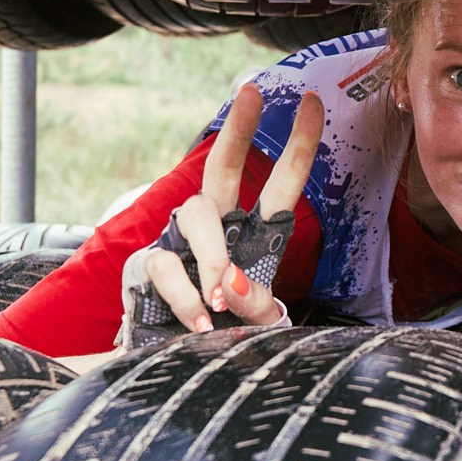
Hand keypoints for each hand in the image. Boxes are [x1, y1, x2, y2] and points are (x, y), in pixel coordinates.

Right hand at [120, 83, 322, 345]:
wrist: (176, 367)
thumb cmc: (226, 337)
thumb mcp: (256, 323)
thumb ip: (256, 304)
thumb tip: (235, 283)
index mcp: (253, 236)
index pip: (281, 184)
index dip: (299, 145)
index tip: (314, 100)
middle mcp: (216, 229)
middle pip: (222, 168)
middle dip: (239, 129)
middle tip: (253, 93)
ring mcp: (179, 241)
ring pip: (197, 214)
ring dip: (214, 255)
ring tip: (222, 300)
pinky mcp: (147, 263)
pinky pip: (167, 262)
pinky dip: (187, 295)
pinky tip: (200, 321)